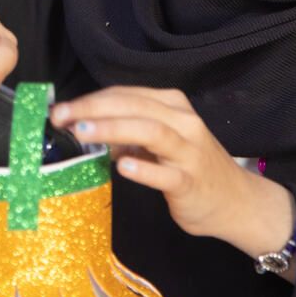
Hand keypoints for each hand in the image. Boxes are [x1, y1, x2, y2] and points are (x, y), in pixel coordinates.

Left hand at [50, 87, 295, 265]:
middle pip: (135, 107)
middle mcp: (183, 122)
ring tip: (82, 132)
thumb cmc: (191, 168)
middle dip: (93, 109)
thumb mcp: (160, 143)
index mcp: (172, 106)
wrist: (236, 202)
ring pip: (150, 131)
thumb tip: (84, 130)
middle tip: (60, 117)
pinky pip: (166, 174)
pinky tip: (121, 166)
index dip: (91, 99)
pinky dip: (144, 168)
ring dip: (113, 129)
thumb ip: (127, 134)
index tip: (59, 109)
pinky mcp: (191, 182)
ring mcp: (189, 151)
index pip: (126, 95)